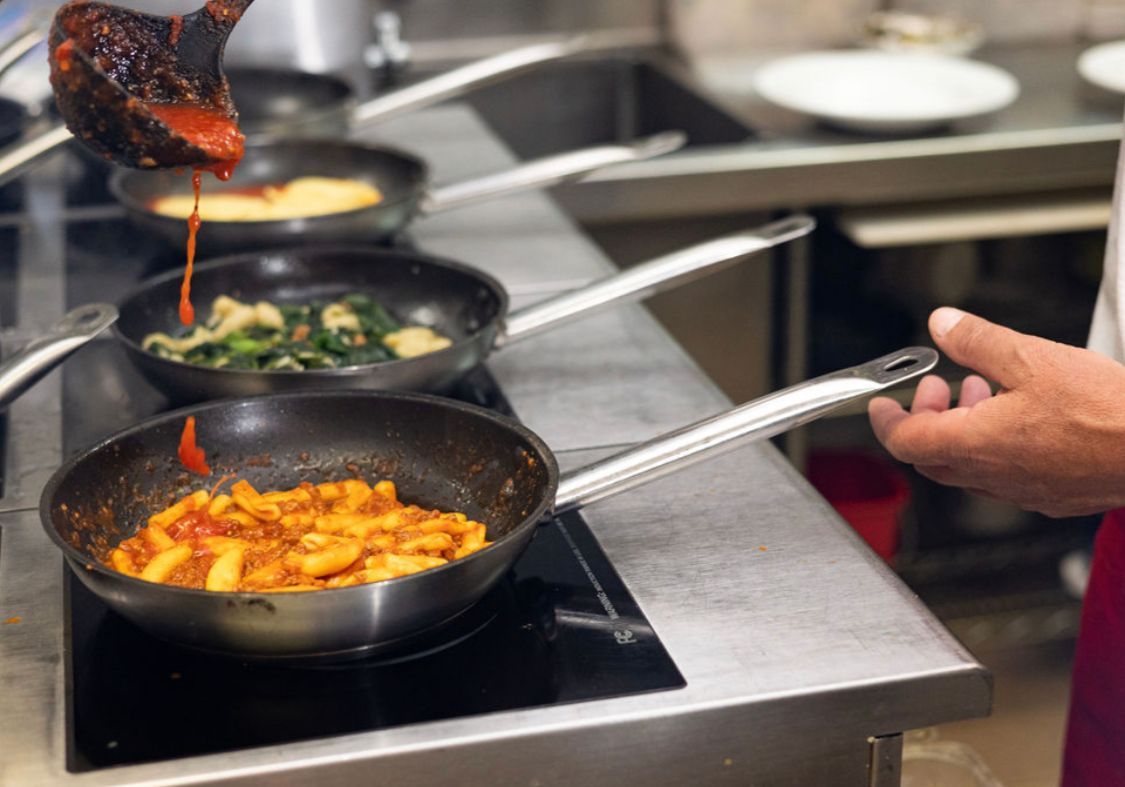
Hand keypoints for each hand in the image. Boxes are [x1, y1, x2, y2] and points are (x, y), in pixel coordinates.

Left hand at [868, 308, 1124, 516]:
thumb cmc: (1109, 413)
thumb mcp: (1032, 357)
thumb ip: (978, 341)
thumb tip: (943, 325)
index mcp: (976, 444)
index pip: (905, 441)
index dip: (886, 420)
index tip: (882, 402)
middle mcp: (994, 476)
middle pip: (932, 457)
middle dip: (926, 418)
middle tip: (940, 387)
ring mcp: (1025, 491)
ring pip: (968, 468)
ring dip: (962, 430)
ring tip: (982, 391)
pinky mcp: (1053, 496)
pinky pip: (1005, 477)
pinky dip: (995, 447)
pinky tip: (1021, 417)